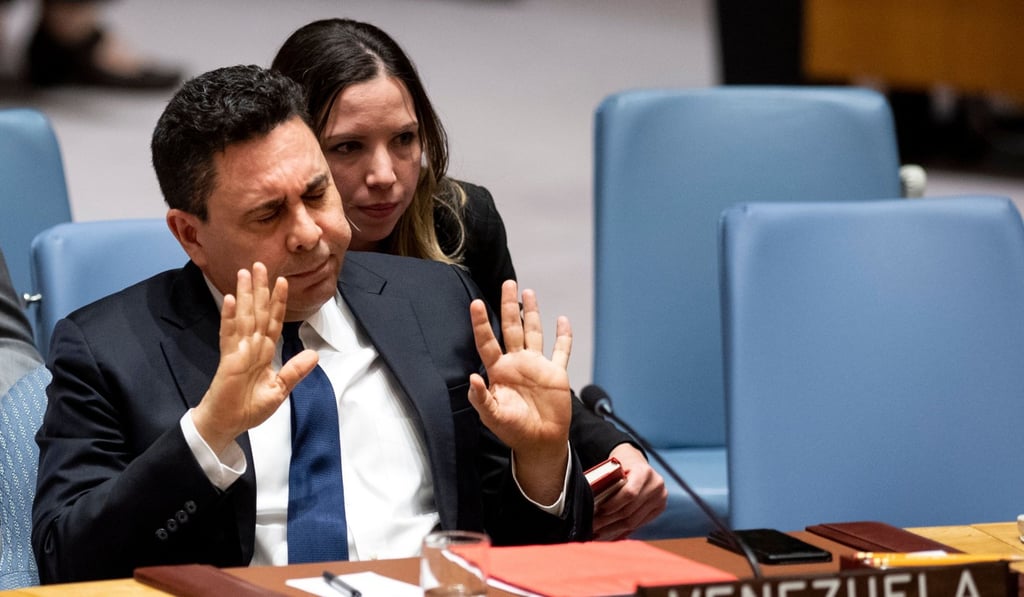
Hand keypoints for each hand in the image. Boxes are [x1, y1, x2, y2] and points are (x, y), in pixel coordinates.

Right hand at [191, 262, 317, 453]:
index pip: (273, 321)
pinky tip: (230, 300)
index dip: (278, 302)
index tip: (283, 281)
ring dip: (244, 295)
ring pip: (244, 317)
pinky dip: (229, 317)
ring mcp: (238, 351)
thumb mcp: (280, 389)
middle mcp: (252, 346)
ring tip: (245, 273)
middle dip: (260, 289)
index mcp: (264, 352)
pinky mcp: (227, 359)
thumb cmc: (249, 408)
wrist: (228, 424)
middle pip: (257, 312)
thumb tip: (314, 355)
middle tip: (260, 264)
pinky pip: (229, 335)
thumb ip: (294, 371)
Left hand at [468, 280, 572, 503]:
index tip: (475, 303)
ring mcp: (536, 365)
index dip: (481, 323)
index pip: (487, 341)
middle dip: (509, 305)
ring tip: (527, 292)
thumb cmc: (513, 431)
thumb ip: (481, 399)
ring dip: (531, 313)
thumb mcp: (493, 417)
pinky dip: (563, 336)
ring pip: (533, 332)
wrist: (540, 442)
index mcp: (499, 370)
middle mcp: (516, 362)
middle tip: (508, 283)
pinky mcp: (556, 372)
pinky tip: (562, 320)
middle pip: (511, 327)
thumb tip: (472, 377)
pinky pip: (561, 350)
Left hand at [592, 444, 667, 539]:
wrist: (637, 462)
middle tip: (593, 526)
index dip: (613, 505)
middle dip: (609, 521)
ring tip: (599, 532)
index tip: (598, 511)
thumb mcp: (615, 468)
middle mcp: (656, 485)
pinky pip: (639, 524)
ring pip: (634, 521)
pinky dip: (623, 530)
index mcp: (644, 472)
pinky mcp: (660, 508)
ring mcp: (661, 498)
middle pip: (630, 510)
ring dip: (614, 528)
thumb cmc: (621, 464)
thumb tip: (591, 506)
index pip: (629, 494)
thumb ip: (608, 483)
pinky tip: (610, 533)